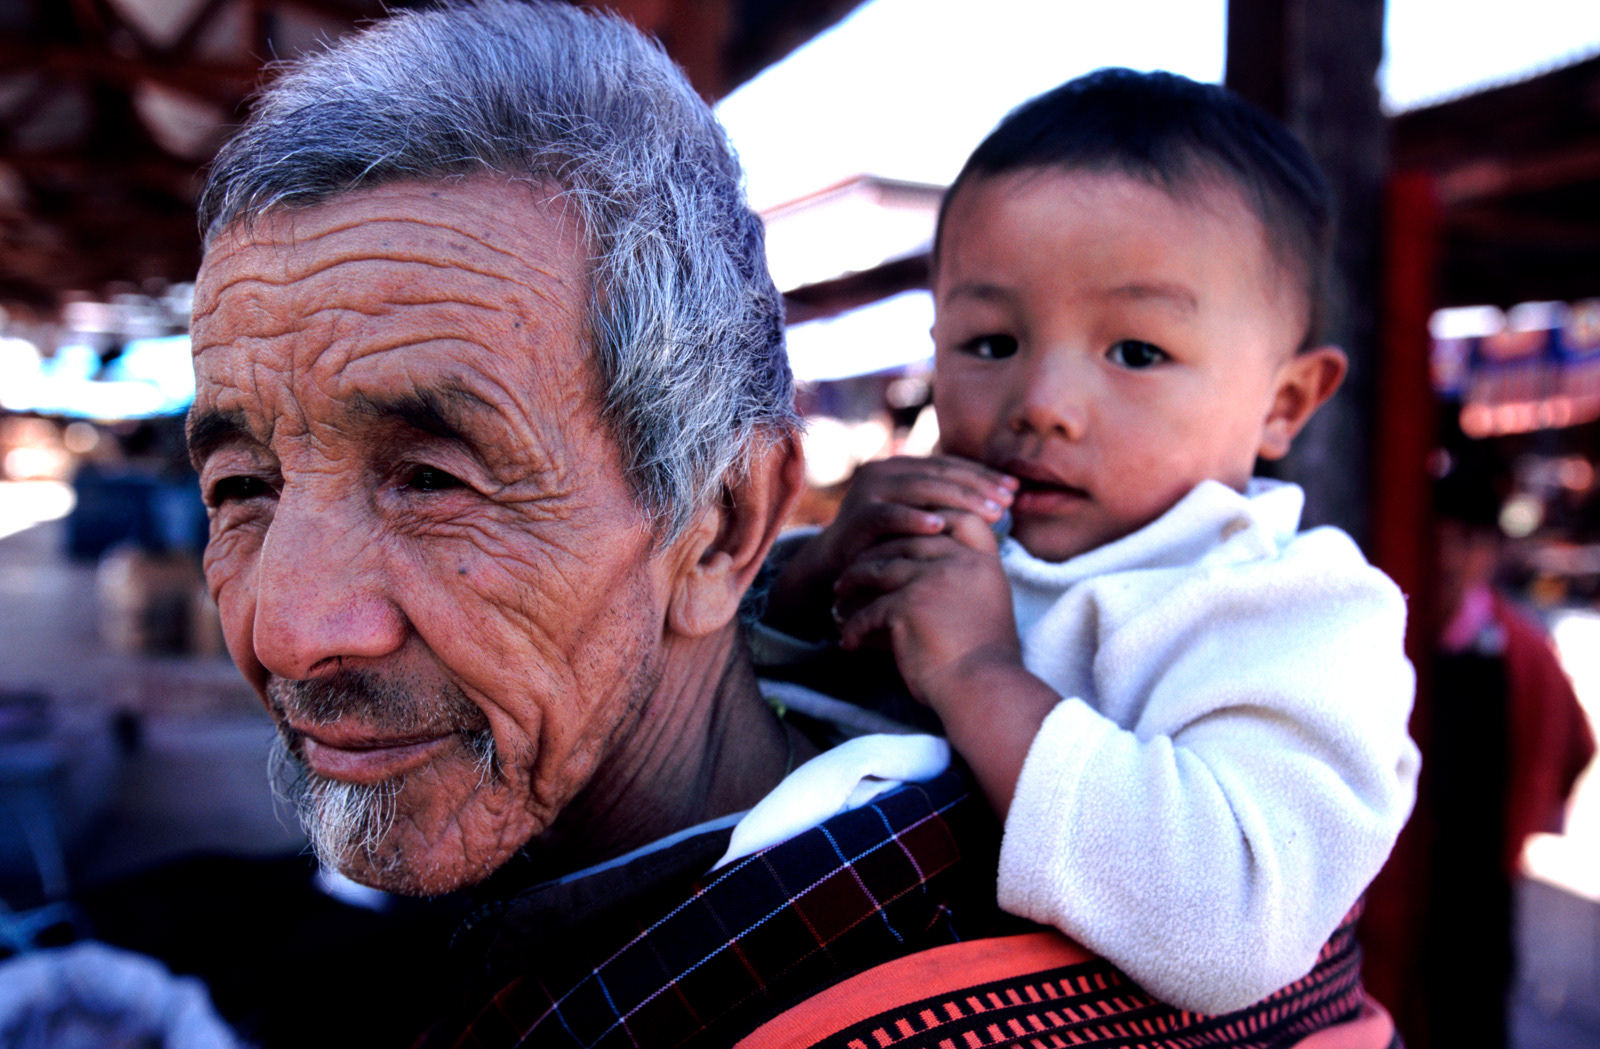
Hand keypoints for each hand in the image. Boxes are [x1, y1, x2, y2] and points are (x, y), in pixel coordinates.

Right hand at [765, 455, 1015, 639]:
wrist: (836, 567)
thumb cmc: (888, 545)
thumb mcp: (920, 520)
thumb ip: (949, 506)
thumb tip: (1005, 499)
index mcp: (902, 467)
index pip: (949, 465)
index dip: (983, 475)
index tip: (1016, 488)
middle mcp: (883, 471)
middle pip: (939, 473)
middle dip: (977, 487)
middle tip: (1008, 501)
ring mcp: (868, 490)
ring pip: (920, 488)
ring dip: (958, 500)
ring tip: (990, 513)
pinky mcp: (856, 515)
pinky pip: (889, 514)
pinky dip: (914, 519)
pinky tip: (940, 526)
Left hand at [833, 507, 1016, 703]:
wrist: (984, 689)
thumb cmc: (986, 660)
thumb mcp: (989, 606)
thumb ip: (966, 580)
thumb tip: (930, 568)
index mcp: (984, 563)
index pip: (958, 520)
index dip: (930, 517)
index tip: (903, 531)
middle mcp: (960, 563)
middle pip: (908, 540)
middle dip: (877, 549)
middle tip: (855, 563)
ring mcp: (932, 580)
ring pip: (880, 567)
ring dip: (854, 579)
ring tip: (840, 592)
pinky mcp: (907, 605)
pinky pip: (870, 609)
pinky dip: (854, 625)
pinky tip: (847, 640)